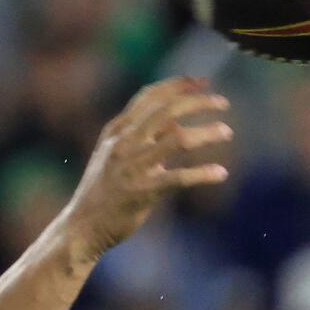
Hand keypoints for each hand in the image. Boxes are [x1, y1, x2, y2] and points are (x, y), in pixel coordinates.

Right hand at [60, 78, 230, 264]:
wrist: (82, 227)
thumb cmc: (102, 192)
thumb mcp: (114, 156)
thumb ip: (140, 137)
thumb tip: (176, 124)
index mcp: (117, 131)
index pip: (150, 97)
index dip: (179, 85)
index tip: (203, 82)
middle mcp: (124, 143)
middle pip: (168, 111)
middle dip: (198, 102)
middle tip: (223, 103)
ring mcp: (133, 167)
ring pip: (179, 139)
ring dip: (207, 132)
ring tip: (226, 132)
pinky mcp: (143, 192)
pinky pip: (180, 178)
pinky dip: (203, 174)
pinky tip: (220, 173)